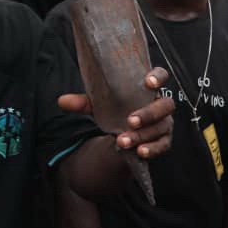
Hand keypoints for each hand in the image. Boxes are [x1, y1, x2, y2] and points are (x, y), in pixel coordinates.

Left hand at [59, 67, 174, 158]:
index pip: (161, 75)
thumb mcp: (97, 105)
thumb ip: (82, 103)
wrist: (121, 131)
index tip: (148, 82)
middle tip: (129, 120)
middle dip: (148, 113)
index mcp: (147, 88)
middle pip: (165, 105)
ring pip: (161, 127)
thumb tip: (62, 101)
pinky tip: (139, 152)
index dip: (158, 77)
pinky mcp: (164, 139)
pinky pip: (163, 145)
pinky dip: (152, 149)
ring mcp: (165, 122)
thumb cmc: (114, 108)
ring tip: (123, 141)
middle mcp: (160, 103)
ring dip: (143, 135)